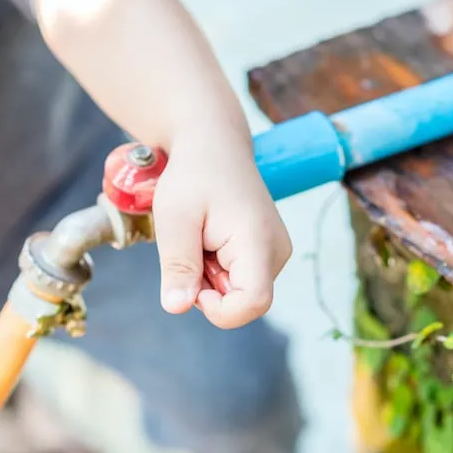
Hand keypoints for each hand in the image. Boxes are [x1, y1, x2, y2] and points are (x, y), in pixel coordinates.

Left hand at [152, 126, 292, 329]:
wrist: (213, 144)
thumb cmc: (194, 174)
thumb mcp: (175, 218)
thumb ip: (178, 265)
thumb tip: (177, 308)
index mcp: (259, 240)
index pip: (253, 303)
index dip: (218, 309)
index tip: (192, 282)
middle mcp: (277, 250)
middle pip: (242, 301)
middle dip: (206, 287)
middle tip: (189, 245)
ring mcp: (275, 251)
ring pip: (237, 291)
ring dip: (208, 276)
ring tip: (199, 237)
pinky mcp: (267, 250)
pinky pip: (239, 278)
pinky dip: (215, 267)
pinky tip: (208, 238)